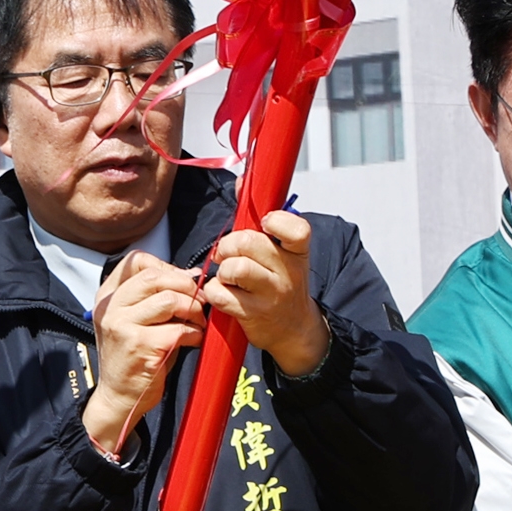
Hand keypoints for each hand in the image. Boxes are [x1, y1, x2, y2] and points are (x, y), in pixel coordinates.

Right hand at [82, 251, 205, 457]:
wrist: (119, 397)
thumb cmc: (135, 356)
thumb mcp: (133, 320)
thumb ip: (155, 296)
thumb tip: (192, 274)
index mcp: (107, 297)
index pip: (136, 261)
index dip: (166, 267)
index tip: (181, 284)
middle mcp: (110, 308)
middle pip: (156, 277)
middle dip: (186, 287)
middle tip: (200, 302)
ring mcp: (122, 326)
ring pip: (169, 300)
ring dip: (193, 310)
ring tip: (198, 323)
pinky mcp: (139, 346)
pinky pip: (178, 328)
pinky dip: (193, 333)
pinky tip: (194, 341)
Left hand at [201, 208, 329, 380]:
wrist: (293, 328)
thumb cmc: (280, 282)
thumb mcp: (280, 250)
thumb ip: (258, 217)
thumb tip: (242, 182)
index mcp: (298, 252)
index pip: (296, 229)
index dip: (275, 220)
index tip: (264, 224)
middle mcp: (289, 272)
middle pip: (249, 243)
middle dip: (229, 245)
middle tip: (227, 253)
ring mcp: (272, 295)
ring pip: (235, 268)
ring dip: (223, 269)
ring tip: (227, 275)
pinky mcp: (253, 314)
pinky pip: (221, 293)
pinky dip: (214, 291)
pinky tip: (223, 293)